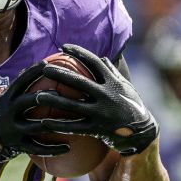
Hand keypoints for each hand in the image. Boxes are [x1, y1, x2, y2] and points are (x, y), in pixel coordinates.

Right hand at [0, 62, 66, 163]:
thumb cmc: (3, 114)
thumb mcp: (6, 99)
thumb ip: (22, 87)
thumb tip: (42, 65)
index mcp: (7, 98)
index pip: (20, 81)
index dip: (33, 72)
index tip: (47, 64)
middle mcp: (9, 112)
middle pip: (26, 101)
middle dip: (43, 97)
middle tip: (59, 94)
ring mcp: (13, 129)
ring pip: (35, 126)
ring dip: (53, 124)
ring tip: (70, 122)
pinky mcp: (18, 145)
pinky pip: (37, 148)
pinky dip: (52, 149)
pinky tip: (67, 147)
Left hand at [33, 44, 158, 154]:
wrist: (142, 133)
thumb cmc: (132, 106)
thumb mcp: (126, 87)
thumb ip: (113, 73)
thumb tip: (102, 57)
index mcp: (113, 82)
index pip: (94, 62)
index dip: (78, 52)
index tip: (63, 47)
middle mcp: (107, 95)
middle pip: (79, 82)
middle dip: (60, 74)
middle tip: (44, 69)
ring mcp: (102, 112)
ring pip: (73, 105)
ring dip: (53, 100)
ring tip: (37, 96)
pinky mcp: (97, 129)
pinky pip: (74, 127)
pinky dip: (58, 124)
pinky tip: (44, 123)